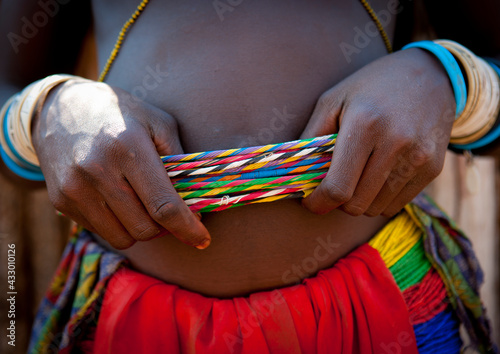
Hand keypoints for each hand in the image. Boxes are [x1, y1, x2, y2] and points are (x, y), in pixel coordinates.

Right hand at [32, 80, 210, 248]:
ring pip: (122, 238)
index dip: (188, 228)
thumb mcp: (159, 122)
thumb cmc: (120, 113)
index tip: (203, 239)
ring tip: (141, 203)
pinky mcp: (61, 201)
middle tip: (167, 209)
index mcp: (128, 147)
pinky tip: (116, 199)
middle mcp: (97, 171)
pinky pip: (101, 232)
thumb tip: (196, 203)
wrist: (59, 107)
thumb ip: (180, 161)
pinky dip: (116, 224)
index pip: (163, 205)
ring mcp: (75, 189)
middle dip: (164, 226)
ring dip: (140, 228)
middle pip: (144, 228)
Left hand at [300, 48, 454, 216]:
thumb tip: (294, 172)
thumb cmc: (371, 88)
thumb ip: (311, 138)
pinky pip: (396, 205)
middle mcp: (396, 143)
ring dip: (359, 200)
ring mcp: (418, 158)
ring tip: (357, 176)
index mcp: (364, 124)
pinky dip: (380, 199)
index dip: (318, 202)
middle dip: (337, 202)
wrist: (431, 75)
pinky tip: (378, 176)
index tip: (310, 202)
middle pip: (356, 204)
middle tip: (333, 184)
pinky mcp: (433, 168)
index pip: (338, 187)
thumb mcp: (332, 100)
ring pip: (376, 209)